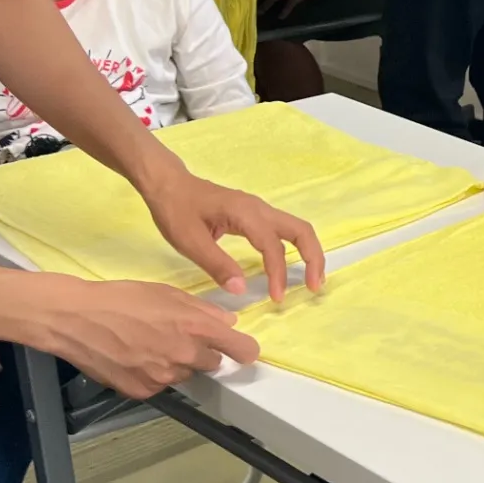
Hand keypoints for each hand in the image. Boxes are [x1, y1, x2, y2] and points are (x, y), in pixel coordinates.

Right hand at [34, 277, 259, 398]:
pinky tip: (134, 357)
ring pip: (184, 374)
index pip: (242, 350)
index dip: (244, 349)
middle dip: (201, 352)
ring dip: (176, 363)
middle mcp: (184, 356)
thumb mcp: (167, 293)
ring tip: (147, 344)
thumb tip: (228, 322)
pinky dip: (152, 374)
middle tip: (175, 337)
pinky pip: (160, 385)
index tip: (242, 349)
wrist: (75, 319)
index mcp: (195, 329)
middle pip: (212, 364)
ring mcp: (163, 377)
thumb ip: (203, 310)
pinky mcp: (142, 391)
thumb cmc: (120, 299)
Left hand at [141, 164, 325, 301]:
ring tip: (312, 280)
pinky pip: (284, 231)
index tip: (276, 298)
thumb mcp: (189, 241)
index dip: (277, 274)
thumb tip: (241, 290)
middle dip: (313, 259)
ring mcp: (259, 210)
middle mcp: (259, 209)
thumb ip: (217, 265)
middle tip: (315, 287)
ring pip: (297, 229)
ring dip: (309, 253)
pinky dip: (296, 248)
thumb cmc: (175, 209)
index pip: (273, 246)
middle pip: (301, 230)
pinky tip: (291, 266)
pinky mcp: (254, 215)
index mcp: (244, 213)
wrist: (167, 184)